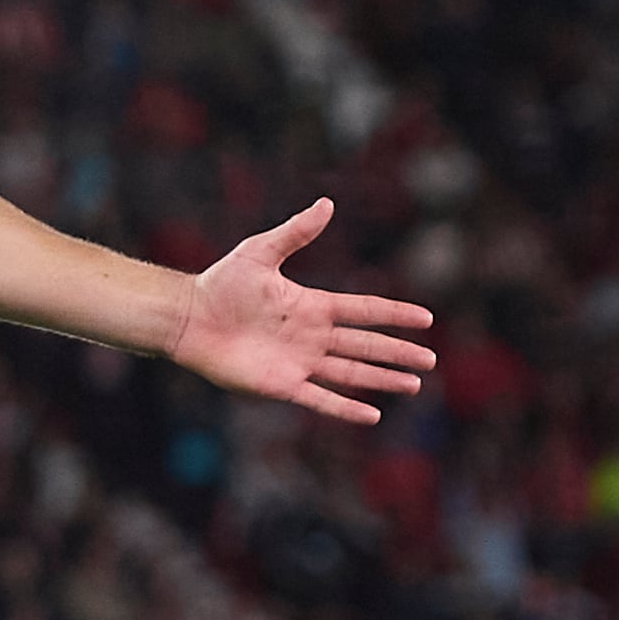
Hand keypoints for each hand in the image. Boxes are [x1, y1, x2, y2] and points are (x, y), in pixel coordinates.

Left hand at [164, 201, 436, 426]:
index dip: (394, 314)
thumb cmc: (221, 283)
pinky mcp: (281, 384)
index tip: (426, 319)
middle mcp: (311, 336)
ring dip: (382, 379)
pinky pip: (320, 399)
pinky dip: (346, 408)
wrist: (188, 318)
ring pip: (351, 373)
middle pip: (365, 346)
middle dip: (398, 353)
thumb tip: (327, 204)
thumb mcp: (261, 252)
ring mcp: (299, 362)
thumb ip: (295, 232)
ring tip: (412, 385)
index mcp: (312, 305)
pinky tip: (372, 415)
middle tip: (430, 362)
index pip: (363, 311)